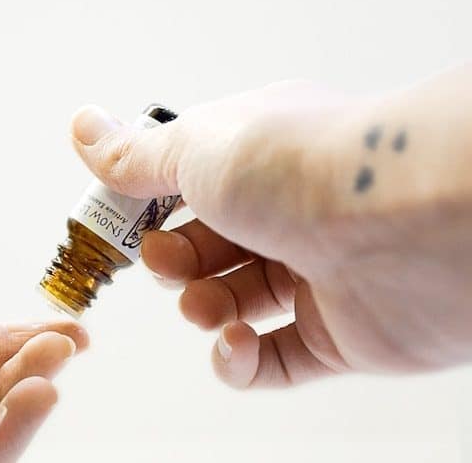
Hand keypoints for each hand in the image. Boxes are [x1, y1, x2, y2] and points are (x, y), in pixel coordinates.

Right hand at [70, 74, 471, 387]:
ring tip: (207, 305)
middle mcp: (288, 209)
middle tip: (165, 264)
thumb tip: (84, 129)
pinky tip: (234, 343)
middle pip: (206, 248)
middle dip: (173, 263)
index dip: (147, 209)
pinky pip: (272, 359)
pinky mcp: (337, 332)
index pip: (187, 185)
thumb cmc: (300, 166)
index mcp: (258, 155)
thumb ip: (136, 155)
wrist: (403, 222)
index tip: (117, 225)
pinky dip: (240, 359)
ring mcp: (314, 271)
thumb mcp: (196, 147)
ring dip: (204, 309)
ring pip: (233, 302)